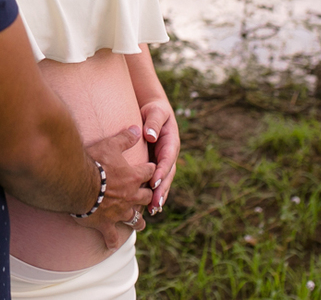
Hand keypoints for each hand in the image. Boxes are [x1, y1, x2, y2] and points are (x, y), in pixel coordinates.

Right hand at [74, 126, 155, 249]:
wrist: (77, 183)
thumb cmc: (93, 161)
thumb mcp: (110, 144)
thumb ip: (124, 137)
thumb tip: (136, 128)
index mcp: (133, 176)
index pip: (149, 171)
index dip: (150, 169)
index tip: (151, 169)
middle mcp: (130, 195)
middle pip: (146, 197)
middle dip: (148, 196)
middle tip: (147, 196)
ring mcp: (119, 211)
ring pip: (135, 219)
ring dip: (138, 220)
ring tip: (140, 222)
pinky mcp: (106, 224)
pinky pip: (111, 236)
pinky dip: (112, 240)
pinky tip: (111, 244)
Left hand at [141, 101, 179, 215]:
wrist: (154, 111)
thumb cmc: (155, 110)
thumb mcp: (156, 112)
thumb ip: (154, 122)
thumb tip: (150, 135)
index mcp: (171, 142)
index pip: (167, 159)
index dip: (161, 171)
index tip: (153, 182)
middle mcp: (169, 154)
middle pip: (167, 175)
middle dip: (161, 190)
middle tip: (155, 204)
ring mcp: (164, 161)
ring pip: (163, 181)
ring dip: (159, 195)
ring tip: (154, 210)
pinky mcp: (156, 164)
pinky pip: (156, 180)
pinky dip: (154, 192)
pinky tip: (149, 206)